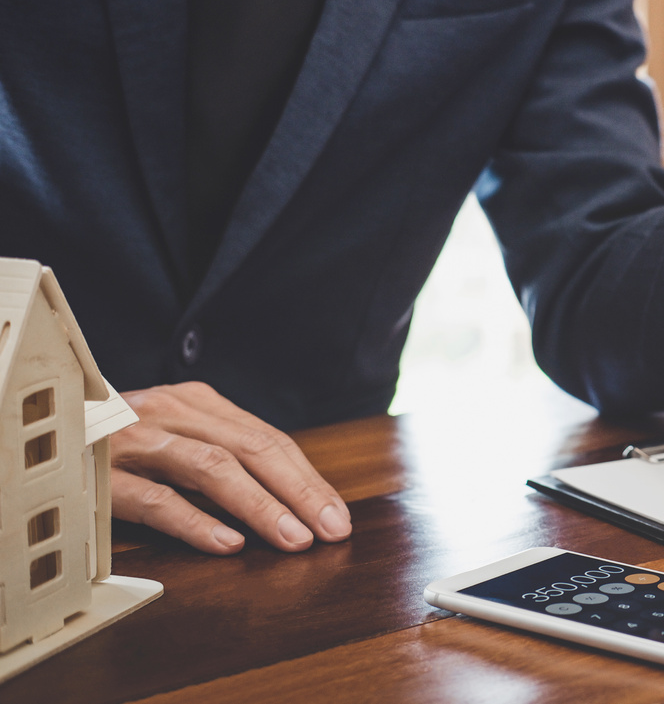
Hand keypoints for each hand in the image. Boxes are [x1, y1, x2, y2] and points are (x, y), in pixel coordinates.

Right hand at [111, 381, 351, 554]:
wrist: (42, 421)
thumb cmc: (122, 438)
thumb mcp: (176, 432)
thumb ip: (224, 451)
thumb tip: (293, 496)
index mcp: (198, 402)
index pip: (268, 439)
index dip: (308, 478)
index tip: (338, 514)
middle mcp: (172, 413)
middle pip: (251, 449)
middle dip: (298, 492)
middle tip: (330, 529)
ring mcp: (137, 442)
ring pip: (211, 469)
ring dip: (259, 506)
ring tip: (292, 538)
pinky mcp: (104, 476)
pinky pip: (156, 499)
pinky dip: (195, 521)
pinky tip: (227, 544)